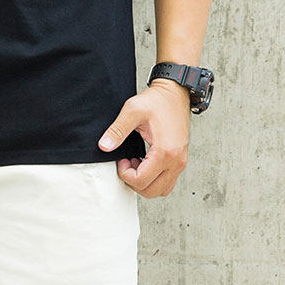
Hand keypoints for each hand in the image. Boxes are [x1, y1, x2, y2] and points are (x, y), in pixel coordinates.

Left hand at [98, 79, 190, 197]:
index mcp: (165, 152)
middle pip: (151, 191)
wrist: (175, 93)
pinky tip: (145, 162)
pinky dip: (154, 179)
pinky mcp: (180, 160)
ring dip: (145, 183)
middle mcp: (176, 161)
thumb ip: (117, 130)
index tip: (121, 159)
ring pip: (161, 190)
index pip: (141, 181)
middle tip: (126, 163)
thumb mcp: (132, 110)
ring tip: (136, 163)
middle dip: (133, 181)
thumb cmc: (157, 101)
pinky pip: (168, 182)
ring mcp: (180, 162)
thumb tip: (104, 146)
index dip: (125, 174)